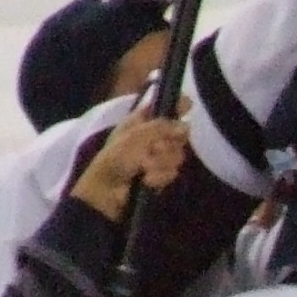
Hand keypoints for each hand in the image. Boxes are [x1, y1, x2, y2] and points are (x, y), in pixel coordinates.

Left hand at [72, 112, 188, 223]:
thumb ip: (161, 128)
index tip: (189, 106)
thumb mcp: (135, 137)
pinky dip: (159, 177)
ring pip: (177, 155)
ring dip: (161, 163)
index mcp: (141, 121)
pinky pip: (173, 172)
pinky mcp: (161, 174)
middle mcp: (152, 136)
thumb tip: (186, 126)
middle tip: (153, 150)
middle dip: (167, 144)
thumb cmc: (116, 158)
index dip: (177, 105)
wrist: (108, 192)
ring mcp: (158, 156)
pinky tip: (147, 180)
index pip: (164, 106)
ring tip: (144, 169)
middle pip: (178, 133)